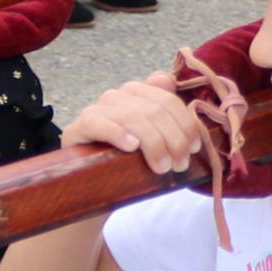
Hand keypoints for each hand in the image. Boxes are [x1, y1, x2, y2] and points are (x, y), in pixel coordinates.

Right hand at [69, 78, 214, 176]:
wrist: (94, 189)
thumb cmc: (129, 165)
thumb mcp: (156, 143)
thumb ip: (169, 117)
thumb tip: (169, 81)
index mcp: (138, 93)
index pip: (168, 100)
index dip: (185, 123)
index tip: (194, 148)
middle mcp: (117, 96)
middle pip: (155, 110)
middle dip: (174, 139)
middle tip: (180, 165)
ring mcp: (96, 110)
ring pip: (132, 117)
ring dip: (154, 143)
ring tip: (162, 167)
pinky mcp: (77, 128)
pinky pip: (98, 123)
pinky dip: (118, 134)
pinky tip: (131, 147)